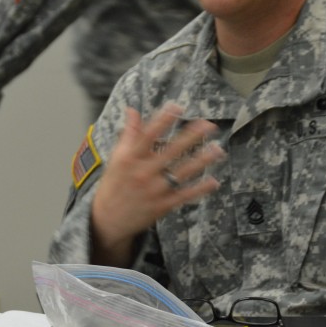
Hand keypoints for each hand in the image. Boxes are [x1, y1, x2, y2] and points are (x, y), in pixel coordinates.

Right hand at [90, 103, 223, 265]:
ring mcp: (154, 191)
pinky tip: (214, 181)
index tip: (177, 106)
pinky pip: (184, 195)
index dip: (162, 120)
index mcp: (130, 159)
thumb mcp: (117, 158)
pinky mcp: (162, 206)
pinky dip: (199, 189)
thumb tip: (133, 110)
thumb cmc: (114, 185)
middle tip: (209, 125)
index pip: (147, 135)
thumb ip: (129, 134)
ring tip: (218, 149)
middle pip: (170, 152)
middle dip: (190, 137)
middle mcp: (143, 173)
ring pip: (182, 173)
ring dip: (201, 161)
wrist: (107, 220)